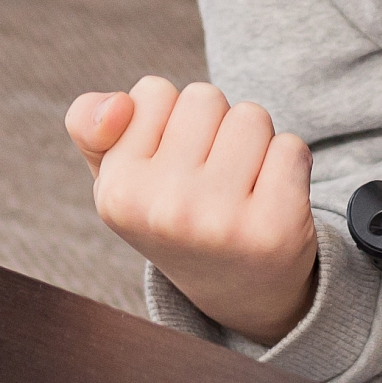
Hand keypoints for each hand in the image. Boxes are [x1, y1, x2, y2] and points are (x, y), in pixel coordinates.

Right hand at [65, 78, 316, 343]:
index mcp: (117, 192)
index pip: (152, 91)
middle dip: (214, 126)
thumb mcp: (118, 174)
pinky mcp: (275, 230)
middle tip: (212, 179)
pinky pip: (292, 147)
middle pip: (204, 97)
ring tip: (242, 187)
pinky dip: (289, 164)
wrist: (240, 291)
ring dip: (255, 142)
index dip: (169, 119)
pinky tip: (274, 200)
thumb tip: (118, 104)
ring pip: (251, 117)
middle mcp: (163, 210)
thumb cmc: (175, 212)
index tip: (170, 166)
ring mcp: (220, 222)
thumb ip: (89, 125)